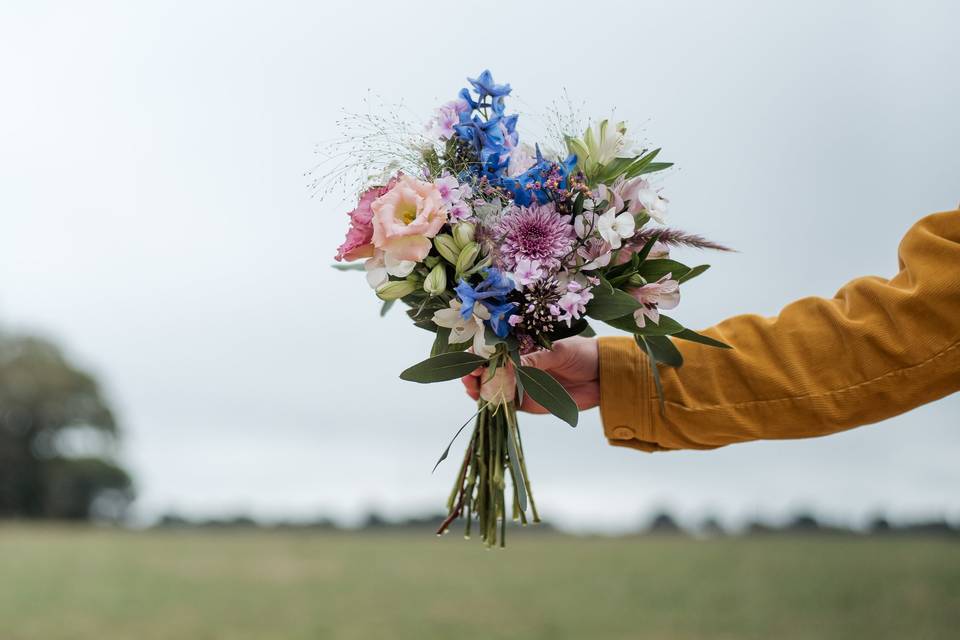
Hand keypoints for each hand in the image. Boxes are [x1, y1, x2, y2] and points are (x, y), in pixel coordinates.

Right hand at [461, 336, 599, 413]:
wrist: (604, 376)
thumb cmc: (583, 354)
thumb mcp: (558, 352)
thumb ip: (535, 359)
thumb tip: (508, 363)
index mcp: (523, 345)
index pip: (495, 347)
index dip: (480, 350)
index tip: (472, 355)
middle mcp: (518, 365)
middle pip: (487, 368)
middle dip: (474, 369)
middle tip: (469, 373)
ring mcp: (520, 384)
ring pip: (490, 387)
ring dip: (477, 387)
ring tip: (471, 385)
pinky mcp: (526, 403)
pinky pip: (504, 404)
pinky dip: (491, 403)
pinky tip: (483, 400)